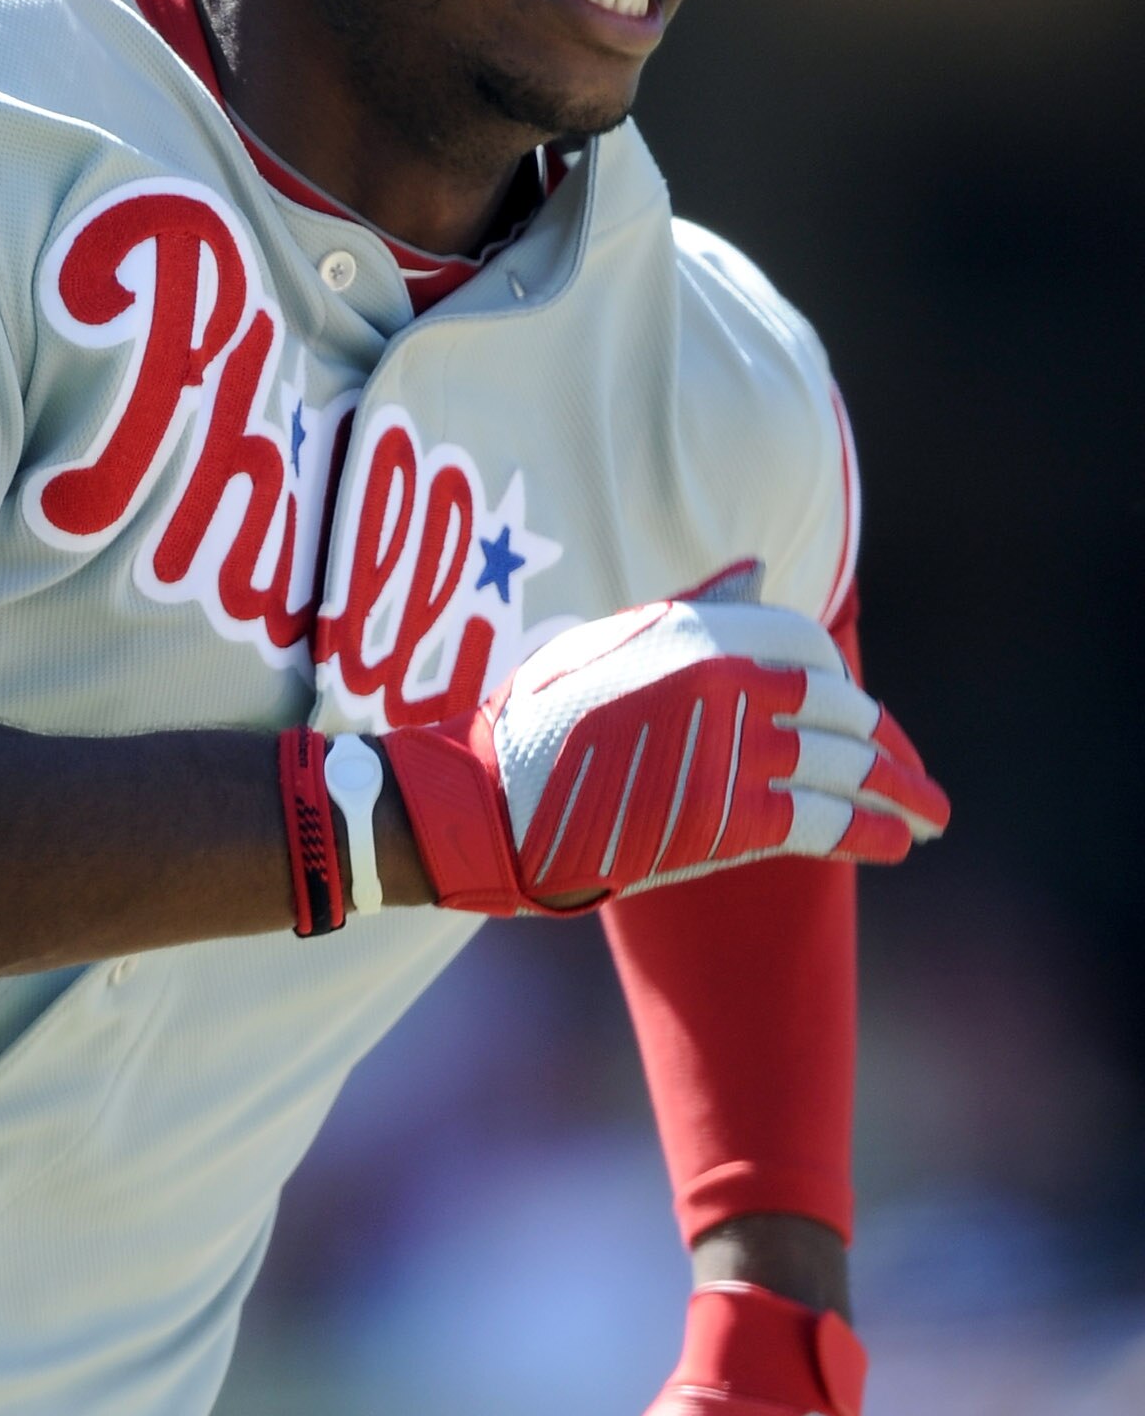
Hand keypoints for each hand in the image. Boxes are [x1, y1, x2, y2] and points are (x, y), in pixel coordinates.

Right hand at [377, 594, 946, 914]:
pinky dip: (872, 833)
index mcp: (695, 627)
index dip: (845, 690)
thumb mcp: (611, 641)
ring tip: (930, 817)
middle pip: (840, 707)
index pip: (807, 646)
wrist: (484, 800)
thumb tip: (757, 568)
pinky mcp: (726, 816)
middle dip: (888, 746)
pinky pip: (826, 820)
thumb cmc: (536, 724)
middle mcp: (722, 676)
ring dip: (901, 794)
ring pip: (845, 765)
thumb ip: (691, 610)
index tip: (863, 723)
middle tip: (915, 780)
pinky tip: (899, 847)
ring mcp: (728, 745)